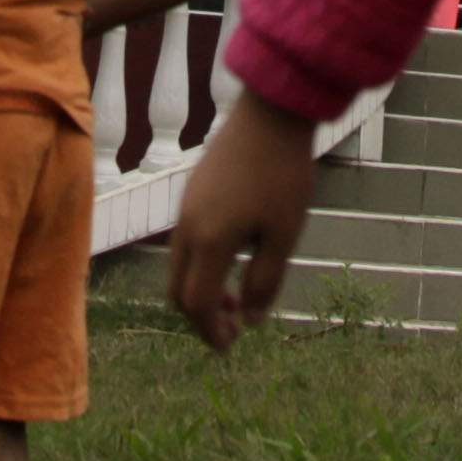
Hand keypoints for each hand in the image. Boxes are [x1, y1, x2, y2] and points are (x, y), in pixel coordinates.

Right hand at [163, 91, 322, 355]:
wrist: (270, 114)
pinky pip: (184, 244)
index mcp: (210, 241)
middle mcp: (187, 228)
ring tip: (234, 299)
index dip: (211, 332)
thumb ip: (266, 280)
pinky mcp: (191, 194)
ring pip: (178, 267)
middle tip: (232, 330)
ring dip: (200, 291)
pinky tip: (232, 260)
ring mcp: (185, 209)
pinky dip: (199, 266)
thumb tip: (253, 319)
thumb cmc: (283, 175)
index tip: (231, 346)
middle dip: (200, 318)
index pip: (196, 304)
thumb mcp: (284, 234)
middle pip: (177, 291)